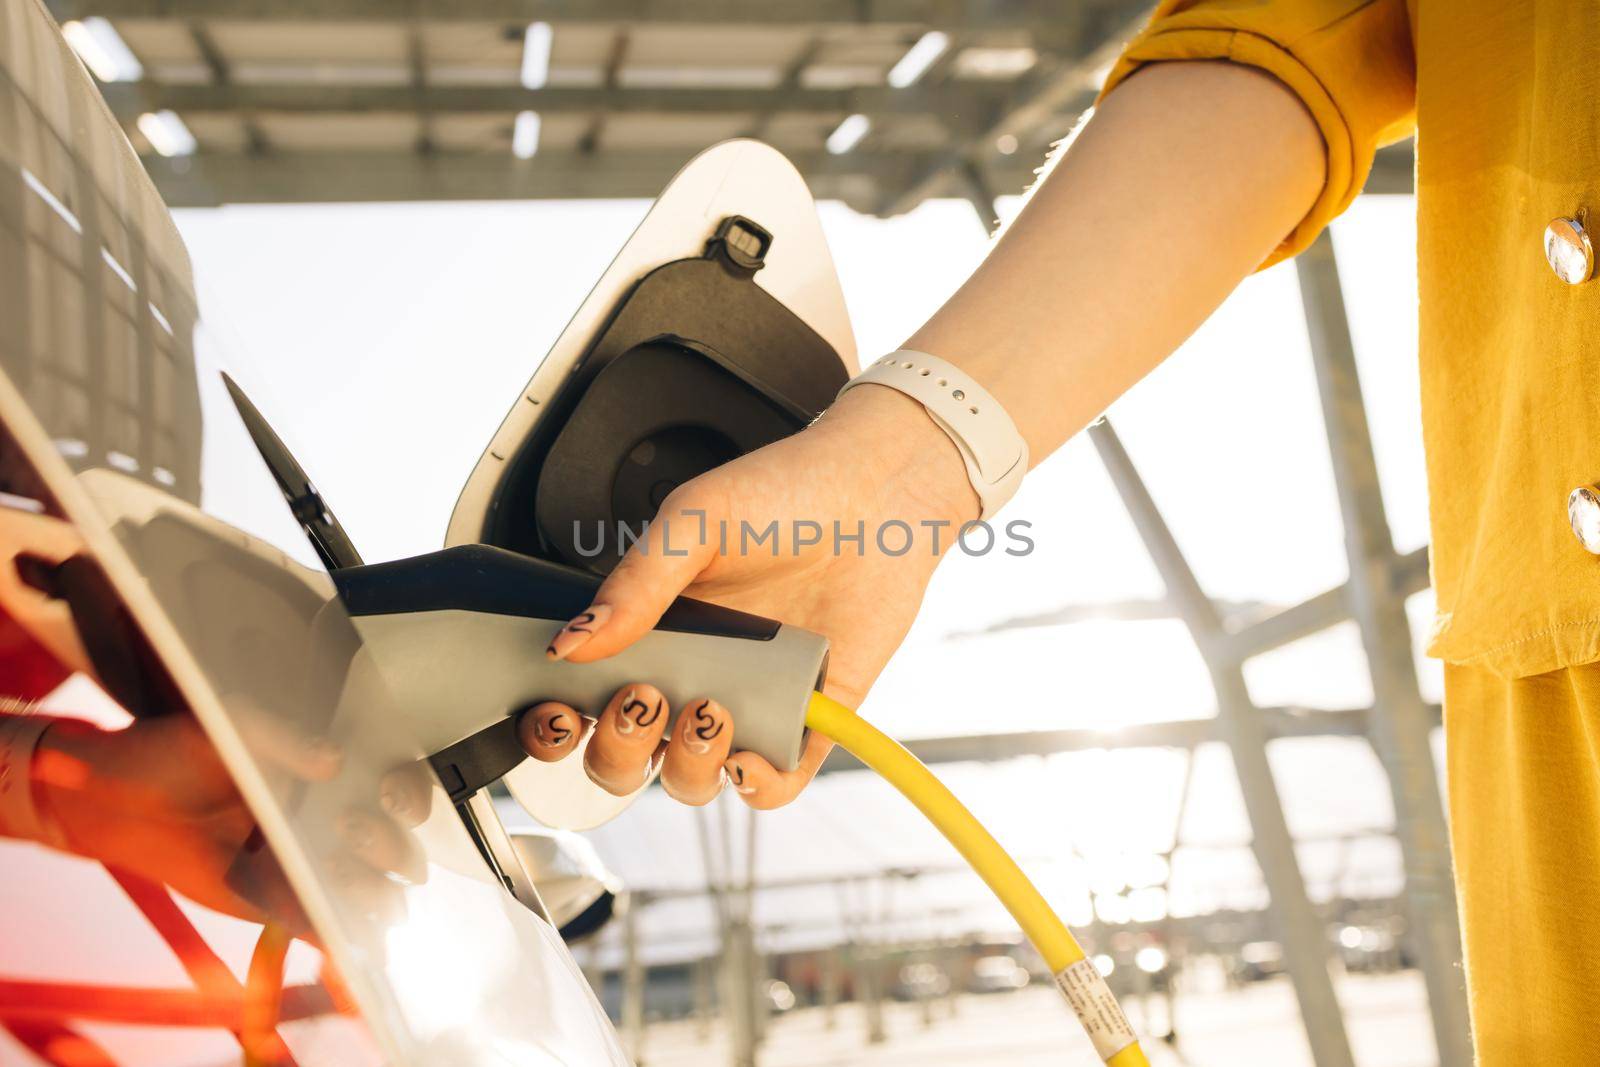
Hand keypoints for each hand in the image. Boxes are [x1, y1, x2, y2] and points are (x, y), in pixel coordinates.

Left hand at [32, 708, 430, 925]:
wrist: (118, 804)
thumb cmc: (175, 754)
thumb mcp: (228, 729)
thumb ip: (280, 738)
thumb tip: (332, 760)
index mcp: (331, 774)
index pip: (397, 783)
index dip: (409, 792)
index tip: (389, 795)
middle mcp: (330, 821)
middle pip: (394, 844)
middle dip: (389, 846)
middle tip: (350, 833)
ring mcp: (308, 867)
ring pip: (371, 890)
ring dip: (373, 893)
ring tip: (338, 882)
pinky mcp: (280, 907)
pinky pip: (325, 927)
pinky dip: (346, 939)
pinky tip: (352, 940)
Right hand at [519, 385, 975, 809]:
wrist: (877, 490)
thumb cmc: (784, 492)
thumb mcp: (691, 523)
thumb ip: (630, 586)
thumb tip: (568, 643)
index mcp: (649, 631)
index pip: (580, 700)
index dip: (555, 726)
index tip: (559, 714)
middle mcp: (692, 674)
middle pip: (627, 757)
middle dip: (618, 752)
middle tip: (641, 700)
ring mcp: (750, 701)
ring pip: (692, 780)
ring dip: (687, 767)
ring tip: (711, 710)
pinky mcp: (812, 717)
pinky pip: (776, 783)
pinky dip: (758, 786)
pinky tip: (751, 756)